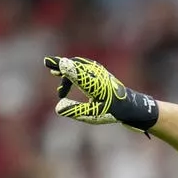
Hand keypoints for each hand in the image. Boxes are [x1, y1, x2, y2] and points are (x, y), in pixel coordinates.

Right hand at [44, 56, 158, 132]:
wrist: (130, 105)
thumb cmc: (112, 112)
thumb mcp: (94, 114)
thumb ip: (76, 110)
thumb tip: (58, 108)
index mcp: (95, 85)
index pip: (76, 73)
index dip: (63, 67)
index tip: (50, 62)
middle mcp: (97, 75)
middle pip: (75, 66)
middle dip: (61, 66)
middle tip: (48, 65)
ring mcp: (98, 72)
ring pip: (78, 65)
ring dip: (66, 69)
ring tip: (54, 73)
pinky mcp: (98, 72)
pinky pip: (82, 66)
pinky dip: (72, 69)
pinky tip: (63, 75)